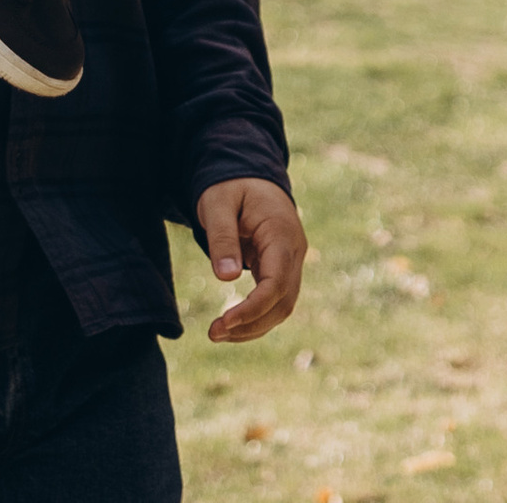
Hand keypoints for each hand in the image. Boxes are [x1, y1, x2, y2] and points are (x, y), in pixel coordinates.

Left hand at [196, 175, 307, 340]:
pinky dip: (256, 317)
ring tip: (217, 333)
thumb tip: (227, 278)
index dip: (253, 308)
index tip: (224, 322)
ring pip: (282, 306)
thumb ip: (222, 238)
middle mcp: (294, 250)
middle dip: (251, 324)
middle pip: (284, 301)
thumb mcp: (218, 204)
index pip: (277, 282)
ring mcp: (291, 260)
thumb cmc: (231, 186)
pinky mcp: (282, 268)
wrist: (248, 173)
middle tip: (212, 333)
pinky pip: (275, 300)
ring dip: (253, 326)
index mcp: (281, 232)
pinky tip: (231, 324)